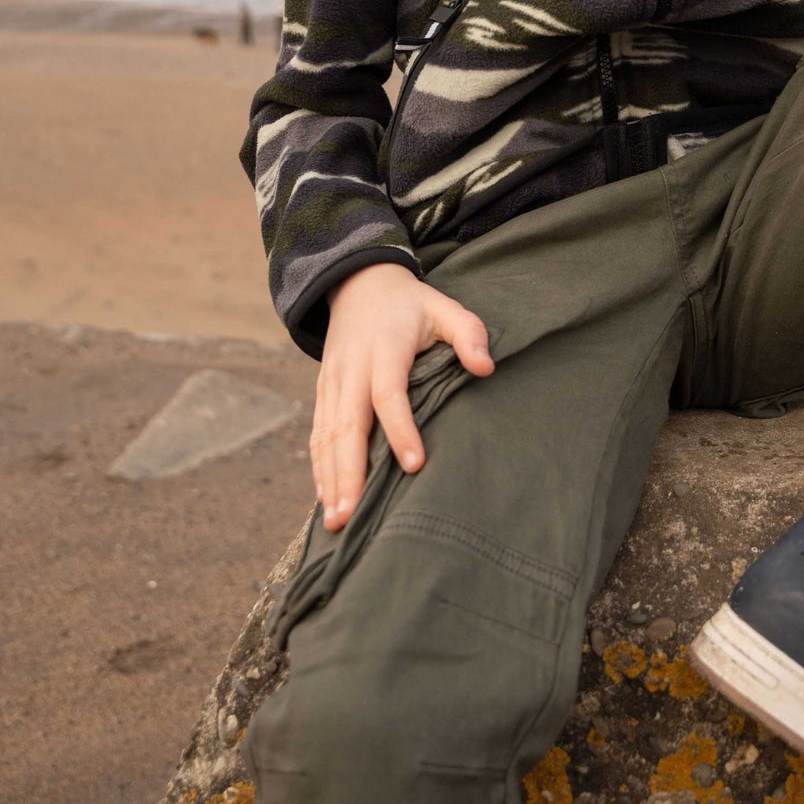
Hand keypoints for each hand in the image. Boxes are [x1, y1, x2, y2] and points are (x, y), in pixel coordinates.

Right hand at [310, 261, 493, 532]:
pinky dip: (318, 468)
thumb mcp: (444, 307)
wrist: (359, 283)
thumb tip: (485, 368)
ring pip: (327, 435)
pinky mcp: (323, 392)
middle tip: (351, 513)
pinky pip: (318, 434)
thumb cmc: (411, 304)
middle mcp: (351, 369)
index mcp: (384, 348)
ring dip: (330, 478)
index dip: (400, 430)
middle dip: (349, 470)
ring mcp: (332, 382)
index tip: (415, 465)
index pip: (388, 394)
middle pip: (347, 424)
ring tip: (336, 519)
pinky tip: (325, 500)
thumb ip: (468, 333)